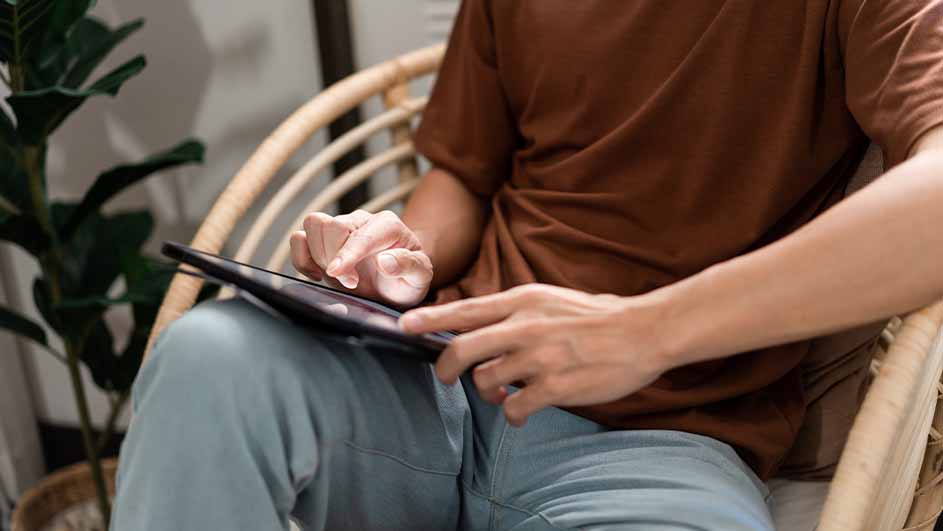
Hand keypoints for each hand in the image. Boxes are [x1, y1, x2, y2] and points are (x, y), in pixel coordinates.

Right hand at [290, 209, 432, 307]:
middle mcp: (362, 221)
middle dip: (335, 257)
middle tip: (350, 284)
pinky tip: (317, 275)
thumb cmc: (408, 278)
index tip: (340, 274)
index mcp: (388, 225)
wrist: (395, 285)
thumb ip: (409, 266)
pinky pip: (299, 238)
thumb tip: (386, 261)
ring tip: (334, 276)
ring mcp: (340, 228)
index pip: (362, 234)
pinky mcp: (322, 241)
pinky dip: (301, 257)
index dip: (348, 254)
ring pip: (314, 224)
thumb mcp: (420, 277)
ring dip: (317, 254)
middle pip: (333, 225)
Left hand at [399, 284, 674, 425]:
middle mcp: (524, 327)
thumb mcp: (548, 299)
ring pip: (486, 382)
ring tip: (506, 391)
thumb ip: (513, 311)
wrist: (642, 332)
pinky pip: (513, 408)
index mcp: (522, 301)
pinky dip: (512, 414)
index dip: (429, 320)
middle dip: (445, 368)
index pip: (465, 310)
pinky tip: (523, 410)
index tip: (403, 325)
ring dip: (489, 392)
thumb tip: (477, 326)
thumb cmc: (595, 316)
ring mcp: (538, 358)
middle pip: (462, 350)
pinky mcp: (554, 387)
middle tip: (445, 377)